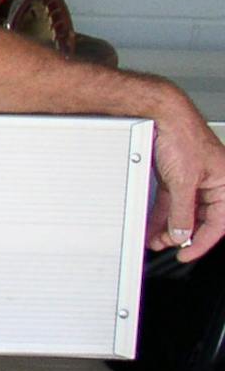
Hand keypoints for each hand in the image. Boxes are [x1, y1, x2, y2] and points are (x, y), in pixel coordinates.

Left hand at [149, 105, 224, 260]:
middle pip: (201, 218)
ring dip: (169, 225)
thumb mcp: (182, 182)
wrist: (162, 115)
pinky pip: (172, 200)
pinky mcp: (177, 175)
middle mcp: (214, 182)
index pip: (219, 223)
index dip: (202, 242)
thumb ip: (183, 212)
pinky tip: (152, 224)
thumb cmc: (182, 137)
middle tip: (166, 246)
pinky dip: (163, 213)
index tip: (186, 254)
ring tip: (154, 238)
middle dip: (182, 234)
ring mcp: (194, 179)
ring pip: (184, 210)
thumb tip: (182, 234)